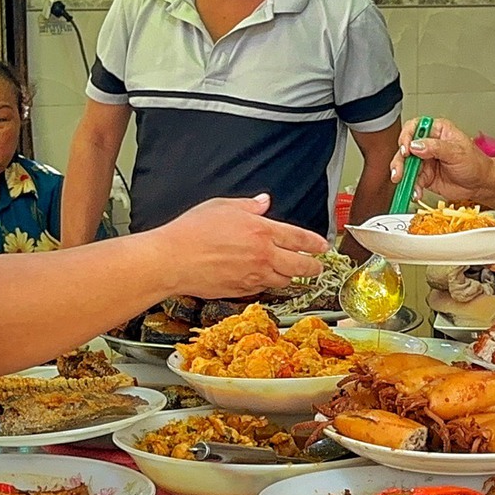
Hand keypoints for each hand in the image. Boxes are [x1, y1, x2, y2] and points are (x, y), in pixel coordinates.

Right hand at [153, 195, 328, 298]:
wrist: (172, 260)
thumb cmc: (191, 232)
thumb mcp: (222, 206)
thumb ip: (249, 206)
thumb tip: (263, 203)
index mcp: (262, 231)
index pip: (300, 239)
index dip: (315, 243)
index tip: (322, 246)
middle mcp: (263, 256)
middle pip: (300, 266)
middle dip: (313, 267)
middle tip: (317, 266)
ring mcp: (253, 276)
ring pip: (283, 281)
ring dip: (291, 277)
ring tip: (292, 273)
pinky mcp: (241, 291)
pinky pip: (263, 289)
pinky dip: (268, 284)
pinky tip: (264, 278)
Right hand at [389, 117, 492, 206]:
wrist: (480, 184)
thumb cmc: (475, 163)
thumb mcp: (458, 152)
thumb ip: (436, 147)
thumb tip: (416, 145)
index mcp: (437, 131)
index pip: (414, 127)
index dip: (407, 137)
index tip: (406, 149)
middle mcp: (428, 144)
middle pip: (405, 148)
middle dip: (400, 161)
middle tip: (400, 171)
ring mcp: (425, 161)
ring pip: (405, 165)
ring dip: (403, 175)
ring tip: (405, 183)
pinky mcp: (424, 176)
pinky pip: (412, 180)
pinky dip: (412, 187)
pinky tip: (417, 191)